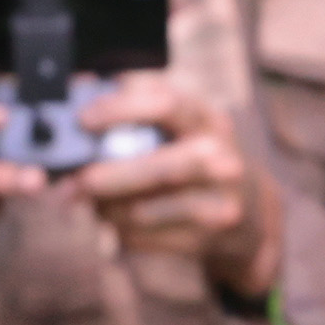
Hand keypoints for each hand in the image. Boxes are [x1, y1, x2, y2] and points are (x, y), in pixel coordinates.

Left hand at [68, 69, 281, 296]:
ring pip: (142, 210)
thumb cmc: (201, 160)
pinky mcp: (207, 240)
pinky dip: (119, 230)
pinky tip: (114, 221)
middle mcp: (221, 159)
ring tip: (89, 202)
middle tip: (72, 180)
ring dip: (104, 208)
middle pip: (154, 168)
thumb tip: (80, 85)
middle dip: (104, 177)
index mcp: (208, 120)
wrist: (253, 216)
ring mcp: (219, 203)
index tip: (84, 120)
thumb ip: (138, 107)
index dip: (119, 109)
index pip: (165, 104)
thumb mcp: (185, 127)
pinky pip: (144, 237)